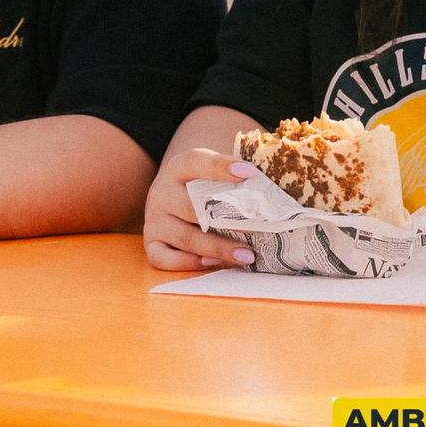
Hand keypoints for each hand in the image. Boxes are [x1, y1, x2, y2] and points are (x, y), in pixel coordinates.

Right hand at [142, 148, 259, 271]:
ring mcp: (153, 220)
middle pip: (191, 207)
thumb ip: (238, 173)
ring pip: (184, 237)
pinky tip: (214, 263)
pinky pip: (164, 258)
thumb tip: (275, 180)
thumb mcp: (213, 171)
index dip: (222, 167)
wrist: (170, 193)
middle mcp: (161, 192)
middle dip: (225, 220)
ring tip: (247, 254)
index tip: (249, 173)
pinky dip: (190, 263)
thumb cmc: (201, 184)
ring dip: (217, 248)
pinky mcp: (150, 243)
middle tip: (258, 228)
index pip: (197, 162)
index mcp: (179, 167)